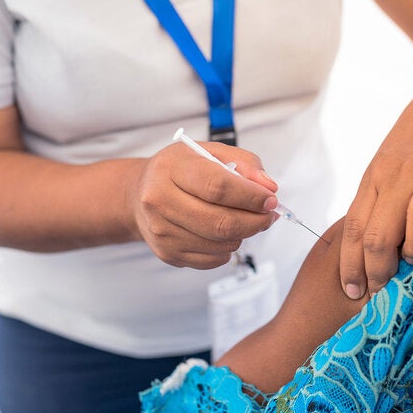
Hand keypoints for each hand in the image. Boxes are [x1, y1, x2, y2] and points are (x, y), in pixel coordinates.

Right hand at [129, 140, 278, 268]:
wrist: (142, 194)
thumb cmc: (181, 171)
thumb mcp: (210, 152)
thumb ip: (245, 163)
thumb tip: (268, 188)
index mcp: (171, 169)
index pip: (218, 187)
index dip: (251, 197)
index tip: (271, 200)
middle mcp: (159, 201)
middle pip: (221, 222)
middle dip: (255, 222)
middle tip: (268, 216)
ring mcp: (161, 231)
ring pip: (221, 244)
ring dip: (243, 235)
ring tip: (244, 220)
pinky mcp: (167, 253)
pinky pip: (213, 260)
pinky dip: (228, 249)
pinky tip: (224, 233)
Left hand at [339, 136, 412, 298]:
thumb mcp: (394, 158)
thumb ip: (386, 195)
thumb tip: (383, 245)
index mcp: (377, 173)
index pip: (354, 227)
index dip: (350, 263)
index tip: (349, 290)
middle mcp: (399, 174)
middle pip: (377, 234)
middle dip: (375, 271)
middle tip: (379, 292)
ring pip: (412, 224)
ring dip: (412, 251)